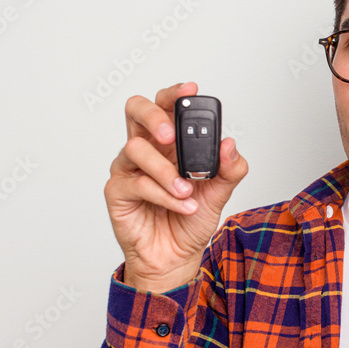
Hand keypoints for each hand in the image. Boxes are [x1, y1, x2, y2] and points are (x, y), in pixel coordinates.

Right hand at [104, 82, 247, 291]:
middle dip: (154, 116)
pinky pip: (136, 183)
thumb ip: (229, 169)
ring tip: (188, 191)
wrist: (176, 258)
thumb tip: (230, 145)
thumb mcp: (220, 193)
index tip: (191, 89)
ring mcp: (128, 170)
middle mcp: (147, 151)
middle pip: (135, 111)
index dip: (175, 94)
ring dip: (167, 171)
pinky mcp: (118, 192)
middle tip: (171, 135)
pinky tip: (183, 205)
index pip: (165, 107)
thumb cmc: (190, 221)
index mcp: (169, 144)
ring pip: (136, 149)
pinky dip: (164, 195)